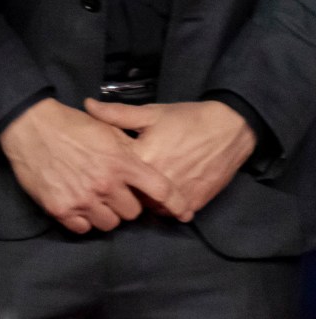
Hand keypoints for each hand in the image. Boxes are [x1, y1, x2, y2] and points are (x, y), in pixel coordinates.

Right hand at [0, 98, 174, 232]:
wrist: (29, 124)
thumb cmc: (70, 123)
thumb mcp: (106, 129)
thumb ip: (129, 151)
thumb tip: (147, 166)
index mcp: (121, 163)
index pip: (161, 190)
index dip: (176, 203)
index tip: (183, 212)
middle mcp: (105, 184)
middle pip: (132, 213)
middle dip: (125, 203)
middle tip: (112, 192)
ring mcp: (83, 198)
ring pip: (109, 223)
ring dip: (104, 213)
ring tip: (92, 199)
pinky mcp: (60, 208)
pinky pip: (82, 228)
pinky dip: (82, 220)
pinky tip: (77, 205)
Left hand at [85, 98, 254, 222]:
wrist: (230, 130)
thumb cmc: (186, 119)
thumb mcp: (150, 113)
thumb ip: (116, 114)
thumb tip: (87, 105)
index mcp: (143, 158)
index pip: (112, 174)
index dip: (105, 171)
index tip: (101, 167)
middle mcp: (159, 181)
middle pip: (129, 194)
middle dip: (122, 189)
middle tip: (119, 181)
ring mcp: (178, 195)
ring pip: (148, 207)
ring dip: (142, 200)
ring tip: (140, 188)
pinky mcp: (194, 203)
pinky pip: (170, 213)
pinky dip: (163, 207)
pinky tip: (159, 195)